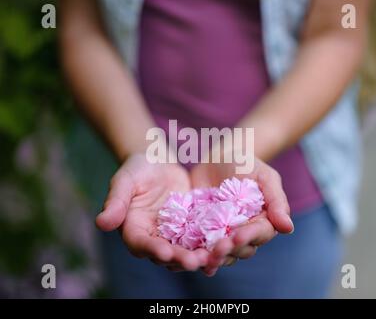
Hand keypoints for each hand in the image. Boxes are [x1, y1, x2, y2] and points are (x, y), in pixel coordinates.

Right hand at [96, 154, 209, 270]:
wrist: (158, 162)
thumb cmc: (138, 168)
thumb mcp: (125, 180)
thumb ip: (115, 201)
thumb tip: (101, 223)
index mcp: (134, 229)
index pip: (141, 244)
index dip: (153, 250)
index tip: (166, 252)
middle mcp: (153, 237)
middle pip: (166, 254)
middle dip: (180, 259)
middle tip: (196, 262)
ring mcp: (172, 235)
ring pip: (185, 251)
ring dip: (198, 256)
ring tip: (213, 257)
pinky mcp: (190, 228)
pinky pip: (200, 239)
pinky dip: (210, 244)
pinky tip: (224, 245)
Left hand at [190, 156, 293, 275]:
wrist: (218, 157)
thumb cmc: (246, 163)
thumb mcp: (264, 176)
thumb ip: (276, 201)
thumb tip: (288, 228)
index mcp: (262, 220)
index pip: (260, 233)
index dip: (249, 236)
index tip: (238, 236)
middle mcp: (244, 232)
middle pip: (241, 249)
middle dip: (230, 249)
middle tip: (218, 248)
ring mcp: (223, 233)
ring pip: (223, 253)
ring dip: (214, 257)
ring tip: (203, 258)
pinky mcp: (203, 232)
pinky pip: (202, 247)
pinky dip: (198, 255)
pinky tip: (191, 259)